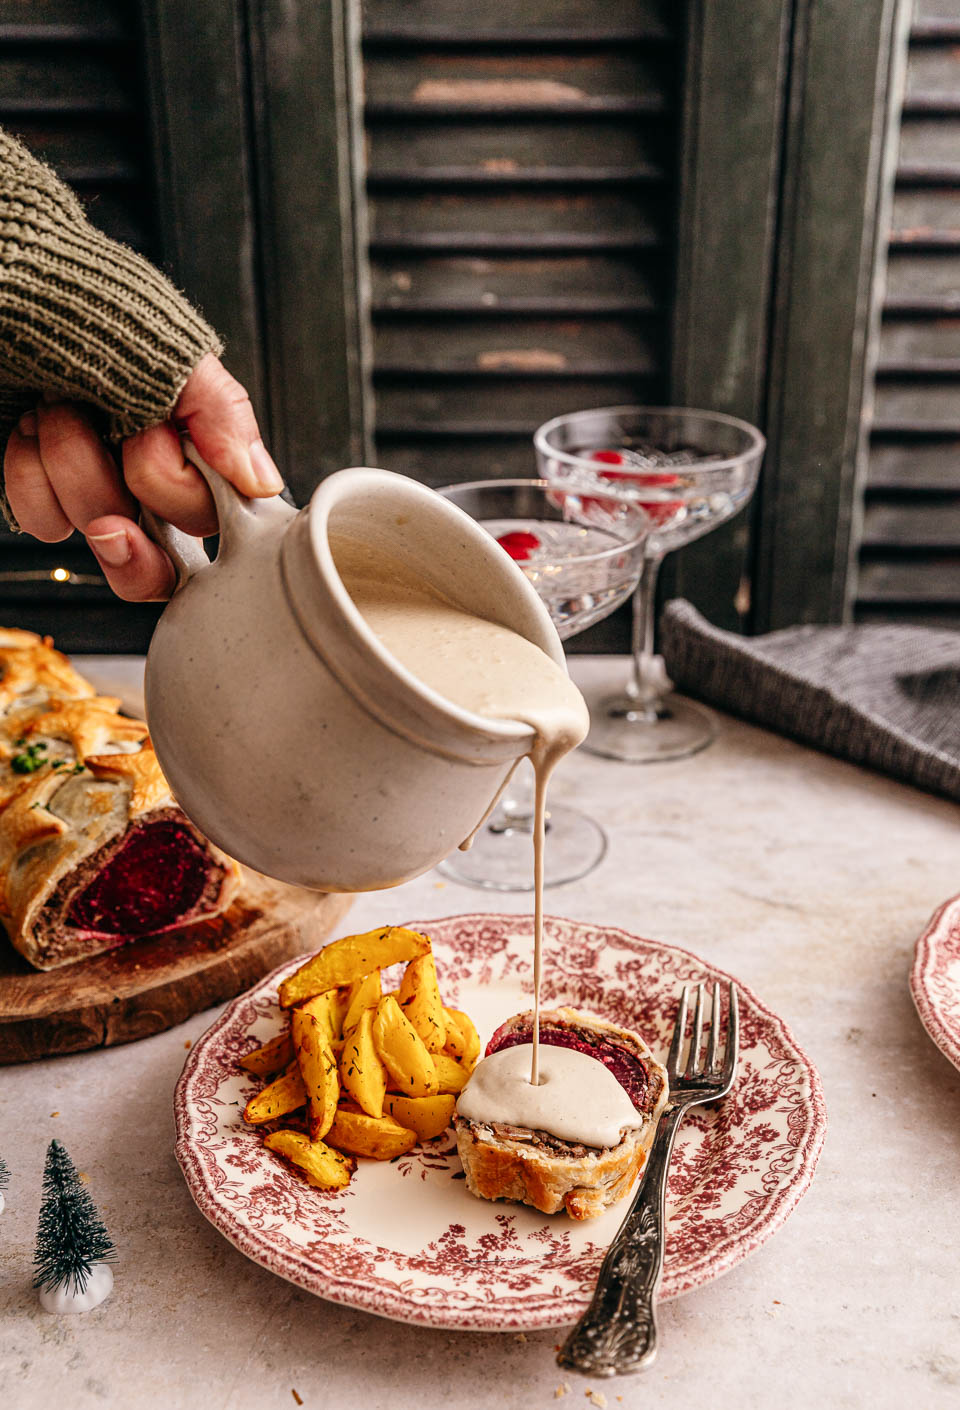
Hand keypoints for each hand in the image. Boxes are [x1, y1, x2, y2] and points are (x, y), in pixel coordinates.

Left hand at [3, 354, 283, 599]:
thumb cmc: (71, 302)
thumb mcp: (161, 344)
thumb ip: (219, 411)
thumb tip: (259, 480)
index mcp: (192, 440)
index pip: (209, 518)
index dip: (179, 494)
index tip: (151, 441)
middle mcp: (148, 473)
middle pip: (158, 555)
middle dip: (119, 491)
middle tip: (108, 440)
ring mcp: (97, 487)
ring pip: (97, 530)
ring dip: (69, 459)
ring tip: (59, 404)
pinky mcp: (46, 495)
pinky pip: (46, 524)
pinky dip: (30, 474)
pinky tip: (29, 431)